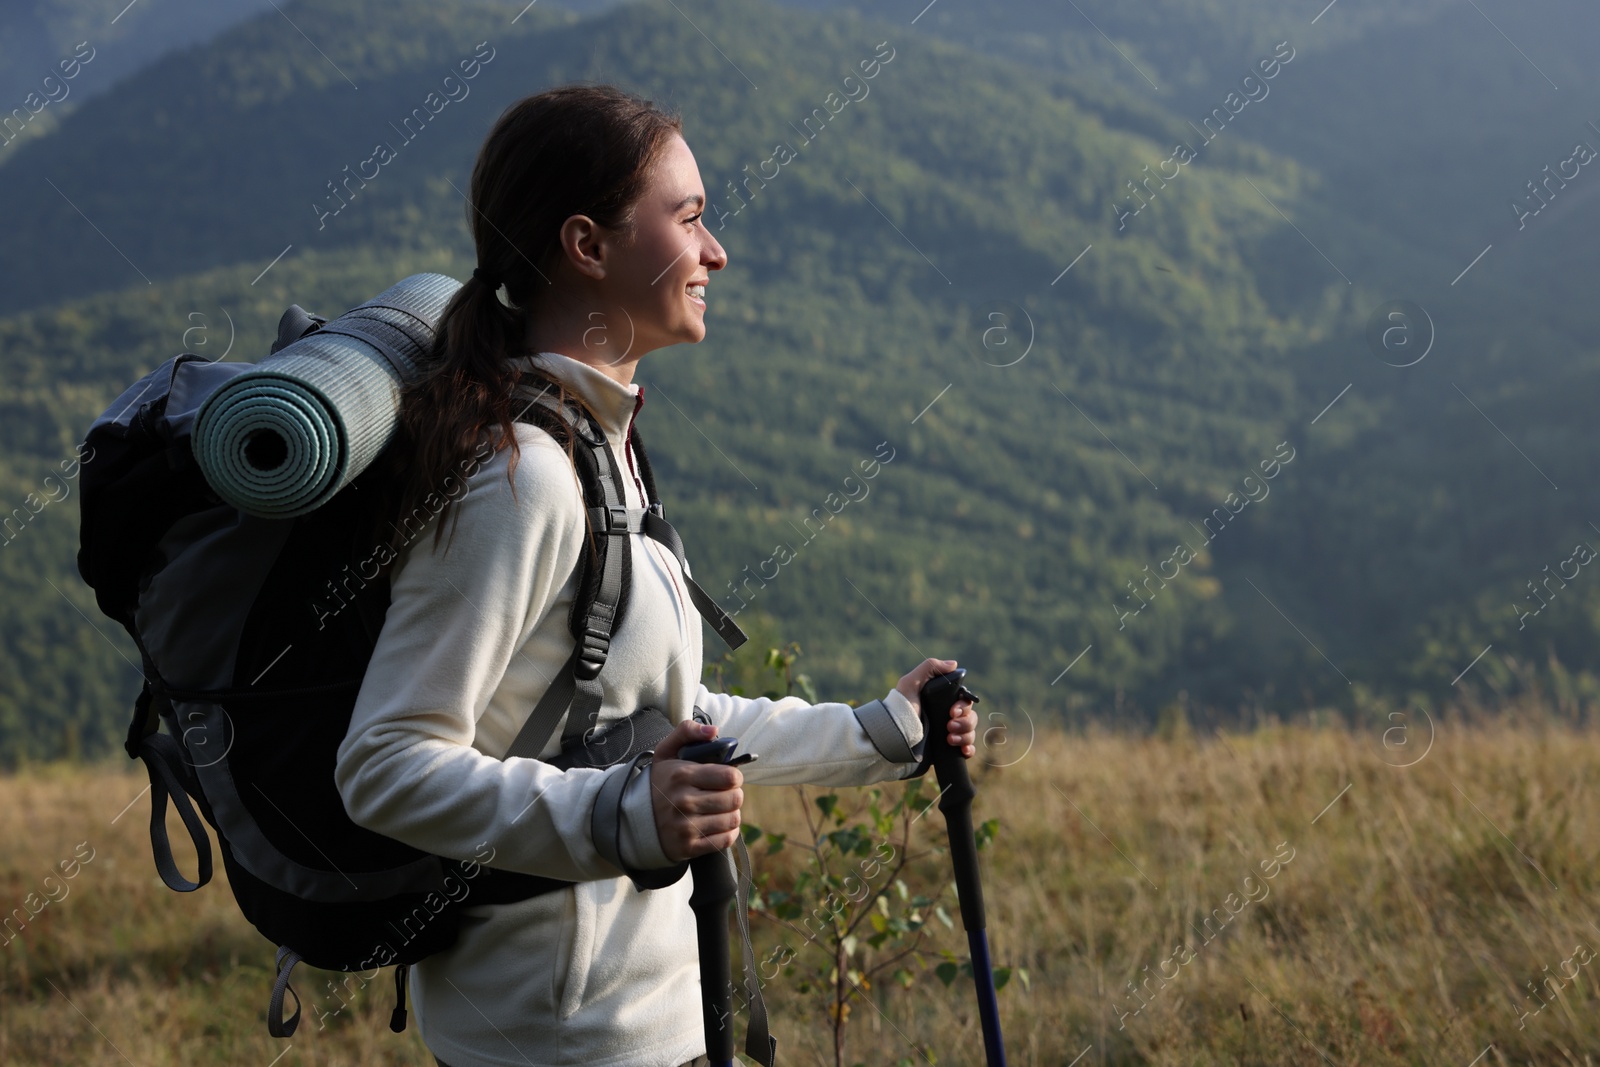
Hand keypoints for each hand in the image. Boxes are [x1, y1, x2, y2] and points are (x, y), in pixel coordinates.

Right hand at [649, 718, 743, 862]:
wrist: (633, 818)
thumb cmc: (659, 782)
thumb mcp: (666, 752)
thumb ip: (687, 732)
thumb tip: (713, 730)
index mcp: (682, 775)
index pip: (730, 777)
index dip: (734, 776)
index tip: (727, 778)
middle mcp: (684, 801)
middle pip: (734, 799)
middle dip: (734, 794)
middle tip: (724, 793)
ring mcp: (686, 827)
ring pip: (732, 820)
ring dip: (731, 813)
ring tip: (720, 808)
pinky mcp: (688, 847)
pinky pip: (725, 840)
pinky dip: (728, 832)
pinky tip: (717, 824)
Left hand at [896, 657, 978, 758]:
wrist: (893, 737)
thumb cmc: (899, 708)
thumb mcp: (910, 683)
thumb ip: (929, 668)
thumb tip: (954, 664)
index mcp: (942, 701)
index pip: (965, 701)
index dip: (963, 706)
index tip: (952, 711)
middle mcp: (947, 716)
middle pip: (970, 716)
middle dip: (964, 722)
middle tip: (949, 725)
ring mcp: (948, 732)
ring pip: (970, 732)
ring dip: (965, 735)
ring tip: (949, 739)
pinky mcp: (947, 748)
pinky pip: (968, 749)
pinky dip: (969, 749)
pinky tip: (964, 751)